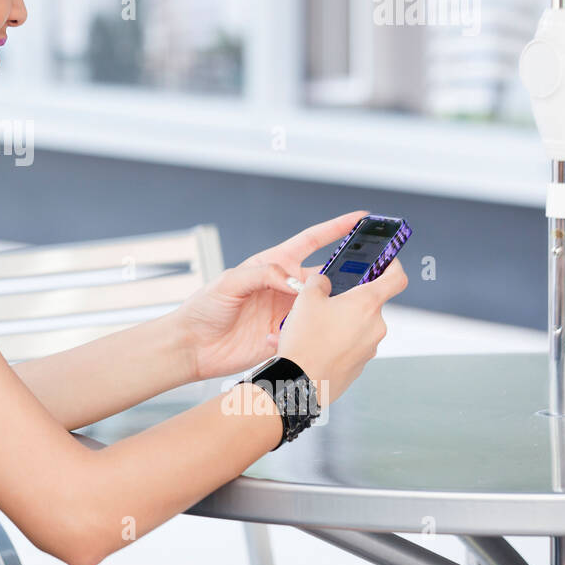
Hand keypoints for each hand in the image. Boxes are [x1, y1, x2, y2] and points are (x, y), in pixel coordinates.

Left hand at [173, 209, 369, 381]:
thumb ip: (262, 274)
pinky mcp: (285, 338)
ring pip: (322, 306)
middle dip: (348, 271)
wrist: (192, 347)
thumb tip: (294, 281)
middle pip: (324, 276)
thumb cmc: (204, 308)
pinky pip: (309, 334)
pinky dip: (313, 333)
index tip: (360, 218)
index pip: (310, 242)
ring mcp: (286, 313)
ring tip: (346, 307)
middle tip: (371, 271)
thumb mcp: (229, 282)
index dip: (335, 229)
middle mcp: (283, 288)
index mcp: (271, 265)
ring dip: (334, 306)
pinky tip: (309, 336)